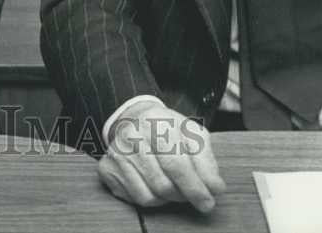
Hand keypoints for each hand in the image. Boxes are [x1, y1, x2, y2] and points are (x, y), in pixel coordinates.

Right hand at [97, 100, 225, 213]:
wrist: (135, 118)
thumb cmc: (168, 128)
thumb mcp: (192, 133)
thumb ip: (206, 160)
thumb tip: (214, 187)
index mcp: (156, 120)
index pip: (178, 164)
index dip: (196, 188)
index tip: (208, 202)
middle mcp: (132, 135)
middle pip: (164, 184)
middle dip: (183, 194)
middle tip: (191, 193)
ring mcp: (116, 152)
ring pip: (151, 195)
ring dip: (168, 197)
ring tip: (172, 182)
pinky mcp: (107, 167)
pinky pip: (135, 198)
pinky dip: (152, 197)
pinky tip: (154, 182)